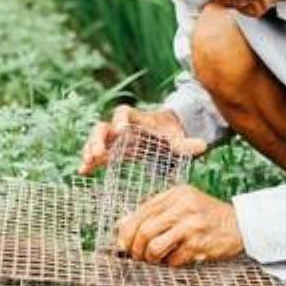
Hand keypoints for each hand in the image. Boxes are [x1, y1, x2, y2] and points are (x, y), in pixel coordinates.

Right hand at [78, 105, 206, 174]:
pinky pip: (98, 155)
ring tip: (86, 164)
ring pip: (97, 140)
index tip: (121, 130)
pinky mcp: (113, 151)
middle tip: (97, 152)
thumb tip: (203, 146)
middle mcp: (123, 127)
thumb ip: (188, 143)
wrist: (165, 135)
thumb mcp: (179, 139)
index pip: (125, 112)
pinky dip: (89, 162)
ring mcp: (116, 139)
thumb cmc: (171, 134)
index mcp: (138, 119)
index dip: (121, 120)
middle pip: (104, 126)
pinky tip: (82, 172)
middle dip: (98, 138)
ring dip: (90, 149)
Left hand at [116, 184, 243, 266]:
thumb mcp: (181, 205)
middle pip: (144, 230)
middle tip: (137, 256)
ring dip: (150, 259)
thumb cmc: (206, 216)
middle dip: (136, 248)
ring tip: (154, 260)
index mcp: (176, 194)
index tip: (123, 245)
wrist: (240, 224)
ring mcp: (192, 225)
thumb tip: (122, 227)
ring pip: (154, 247)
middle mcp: (183, 206)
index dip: (127, 232)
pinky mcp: (199, 244)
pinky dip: (170, 264)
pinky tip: (175, 259)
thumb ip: (153, 212)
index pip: (141, 212)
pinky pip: (173, 260)